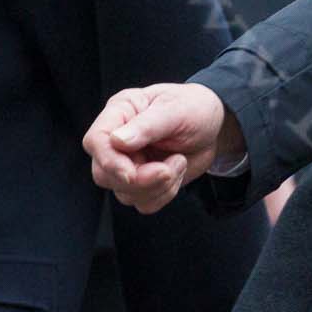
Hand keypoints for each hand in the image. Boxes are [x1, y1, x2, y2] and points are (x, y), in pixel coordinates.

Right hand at [84, 82, 237, 213]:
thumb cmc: (194, 107)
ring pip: (124, 193)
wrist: (214, 126)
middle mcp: (118, 140)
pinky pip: (143, 203)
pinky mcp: (142, 183)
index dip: (109, 161)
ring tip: (179, 161)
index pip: (96, 140)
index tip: (131, 174)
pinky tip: (177, 171)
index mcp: (121, 113)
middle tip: (169, 168)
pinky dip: (164, 194)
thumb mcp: (177, 110)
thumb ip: (147, 126)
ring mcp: (128, 163)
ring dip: (158, 185)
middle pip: (104, 174)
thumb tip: (116, 141)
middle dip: (140, 179)